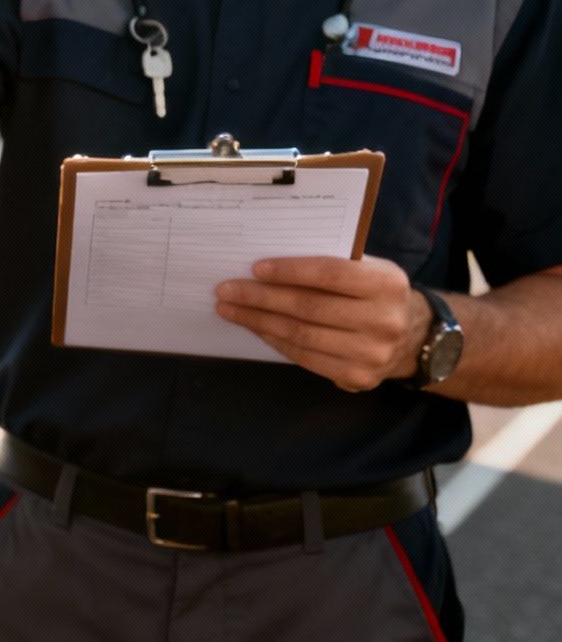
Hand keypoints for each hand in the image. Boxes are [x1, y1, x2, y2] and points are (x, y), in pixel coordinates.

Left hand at [215, 256, 431, 391]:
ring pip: (302, 335)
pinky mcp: (359, 377)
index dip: (289, 272)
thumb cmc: (375, 292)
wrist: (414, 336)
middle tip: (226, 290)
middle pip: (308, 308)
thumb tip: (268, 266)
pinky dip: (275, 341)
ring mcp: (372, 353)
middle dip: (260, 298)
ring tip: (231, 309)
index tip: (254, 269)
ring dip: (259, 321)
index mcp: (387, 284)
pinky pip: (306, 358)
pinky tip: (256, 328)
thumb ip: (331, 264)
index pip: (329, 274)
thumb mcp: (367, 269)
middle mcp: (384, 320)